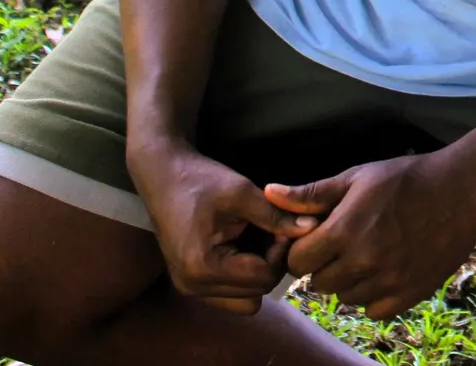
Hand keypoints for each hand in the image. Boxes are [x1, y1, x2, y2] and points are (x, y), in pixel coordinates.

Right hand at [127, 141, 315, 314]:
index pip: (263, 278)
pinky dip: (244, 275)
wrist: (163, 176)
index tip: (282, 224)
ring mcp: (190, 288)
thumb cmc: (200, 180)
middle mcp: (193, 286)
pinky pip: (230, 293)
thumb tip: (312, 227)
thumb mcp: (242, 193)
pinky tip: (246, 245)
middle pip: (256, 292)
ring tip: (260, 236)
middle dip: (273, 262)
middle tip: (274, 229)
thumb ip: (276, 215)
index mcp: (203, 267)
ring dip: (260, 271)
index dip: (281, 252)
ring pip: (245, 298)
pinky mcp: (191, 283)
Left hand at [267, 152, 475, 318]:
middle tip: (346, 245)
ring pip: (346, 298)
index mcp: (344, 230)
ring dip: (351, 281)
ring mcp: (388, 280)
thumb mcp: (357, 177)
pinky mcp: (410, 293)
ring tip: (369, 254)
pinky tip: (386, 270)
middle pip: (318, 284)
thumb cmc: (406, 178)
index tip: (318, 239)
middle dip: (325, 266)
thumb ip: (311, 194)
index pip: (297, 262)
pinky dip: (375, 296)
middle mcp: (363, 260)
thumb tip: (269, 194)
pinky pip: (374, 310)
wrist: (462, 189)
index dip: (303, 250)